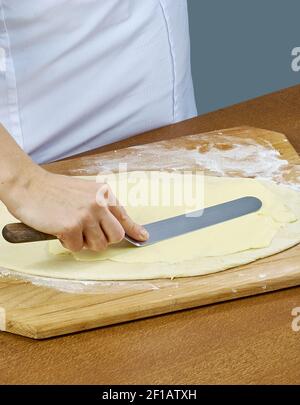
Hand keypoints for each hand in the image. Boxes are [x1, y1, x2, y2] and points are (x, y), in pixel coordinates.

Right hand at [3, 167, 148, 251]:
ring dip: (83, 242)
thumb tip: (118, 227)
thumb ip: (101, 207)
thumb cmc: (53, 190)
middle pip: (116, 236)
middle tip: (87, 234)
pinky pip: (76, 247)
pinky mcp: (72, 226)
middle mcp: (100, 203)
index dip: (135, 229)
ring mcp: (87, 215)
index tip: (144, 237)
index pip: (124, 216)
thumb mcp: (84, 192)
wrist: (28, 185)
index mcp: (104, 193)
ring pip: (98, 245)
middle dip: (103, 240)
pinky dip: (66, 243)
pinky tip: (58, 228)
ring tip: (69, 227)